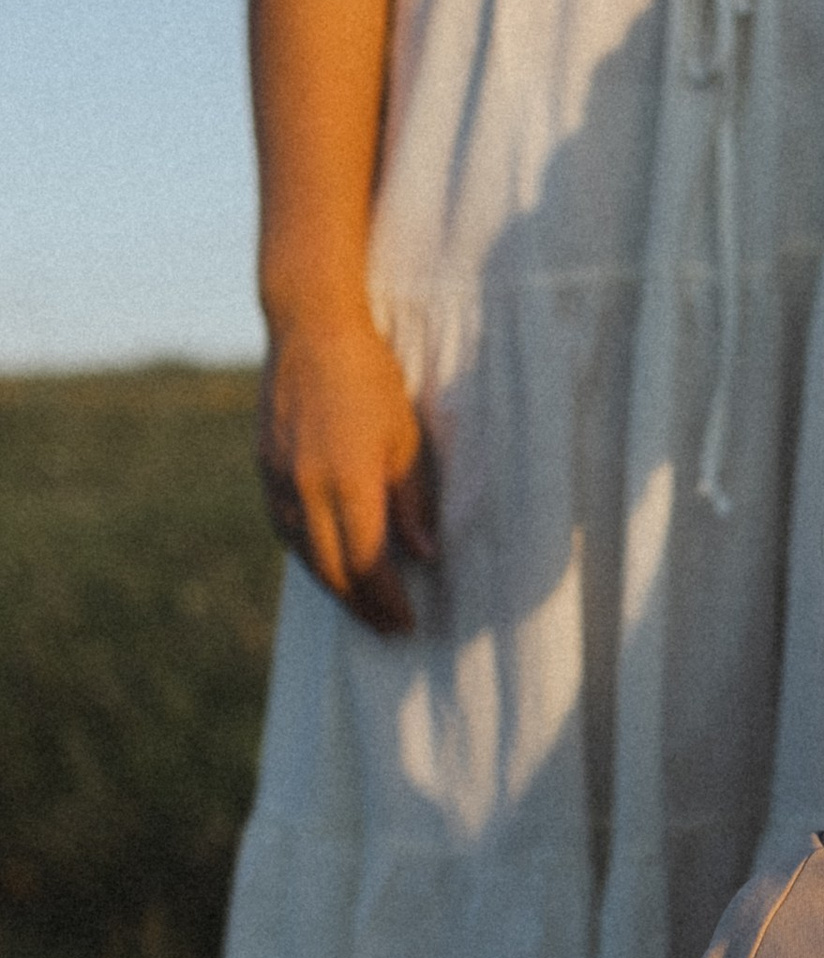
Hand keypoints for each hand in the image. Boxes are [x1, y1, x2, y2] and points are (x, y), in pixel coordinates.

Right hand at [259, 312, 438, 634]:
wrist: (309, 328)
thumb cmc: (370, 379)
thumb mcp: (405, 439)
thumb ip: (411, 501)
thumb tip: (423, 556)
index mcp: (348, 481)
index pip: (369, 564)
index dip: (388, 600)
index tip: (409, 623)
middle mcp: (306, 488)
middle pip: (333, 570)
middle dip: (362, 606)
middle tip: (389, 629)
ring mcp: (279, 478)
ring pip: (304, 554)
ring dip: (334, 587)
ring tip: (361, 607)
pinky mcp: (264, 467)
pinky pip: (285, 528)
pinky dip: (308, 555)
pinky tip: (326, 565)